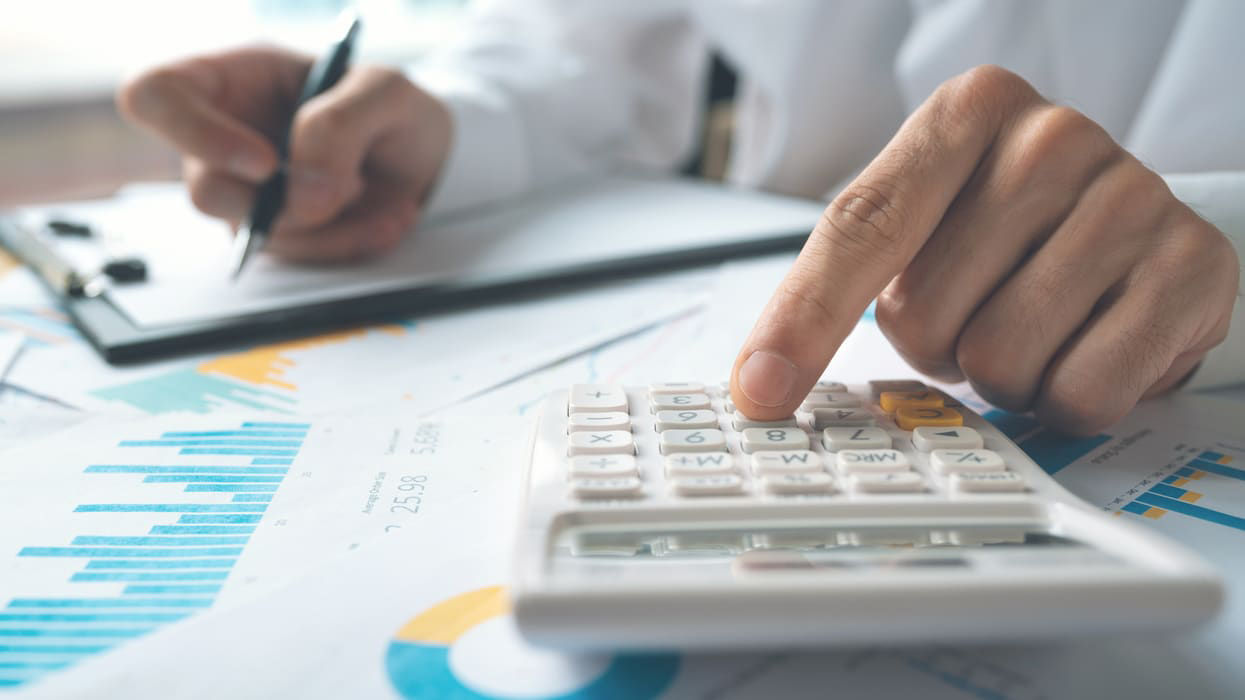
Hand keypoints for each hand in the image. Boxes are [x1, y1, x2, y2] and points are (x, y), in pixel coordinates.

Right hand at [117, 46, 450, 261]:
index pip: (155, 95)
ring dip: (333, 227)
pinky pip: (298, 258)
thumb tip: (302, 193)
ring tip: (389, 200)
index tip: (265, 163)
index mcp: (233, 78)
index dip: (192, 132)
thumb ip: (340, 126)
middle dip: (281, 206)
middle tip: (345, 189)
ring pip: (258, 236)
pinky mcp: (279, 236)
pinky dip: (348, 245)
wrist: (428, 161)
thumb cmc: (392, 110)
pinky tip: (386, 220)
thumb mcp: (385, 93)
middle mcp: (226, 139)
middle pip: (203, 190)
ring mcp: (248, 194)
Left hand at [731, 66, 1238, 433]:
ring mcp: (1133, 197)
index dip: (805, 318)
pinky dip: (1067, 398)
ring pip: (1001, 361)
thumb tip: (759, 379)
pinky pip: (1084, 392)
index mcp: (968, 112)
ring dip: (1002, 375)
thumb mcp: (918, 224)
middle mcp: (1054, 138)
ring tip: (1035, 322)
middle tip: (982, 307)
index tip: (759, 388)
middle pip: (927, 316)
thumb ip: (834, 282)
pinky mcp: (1192, 268)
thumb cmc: (1008, 229)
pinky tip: (1087, 342)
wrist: (1131, 229)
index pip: (863, 228)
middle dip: (940, 344)